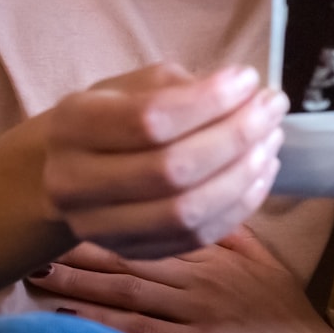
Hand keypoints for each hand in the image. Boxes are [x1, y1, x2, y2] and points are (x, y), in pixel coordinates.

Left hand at [27, 232, 333, 332]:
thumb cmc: (293, 321)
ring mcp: (201, 310)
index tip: (69, 204)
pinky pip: (142, 330)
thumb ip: (233, 234)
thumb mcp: (269, 265)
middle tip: (31, 232)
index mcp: (218, 252)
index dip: (110, 213)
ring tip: (36, 269)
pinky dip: (103, 320)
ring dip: (79, 277)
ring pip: (129, 286)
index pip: (155, 223)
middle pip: (131, 252)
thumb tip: (198, 203)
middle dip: (78, 242)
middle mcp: (205, 275)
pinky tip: (69, 314)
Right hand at [41, 64, 288, 259]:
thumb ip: (177, 86)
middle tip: (272, 108)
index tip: (249, 80)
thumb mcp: (128, 87)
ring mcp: (102, 227)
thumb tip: (243, 94)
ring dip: (243, 174)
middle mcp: (77, 182)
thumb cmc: (107, 119)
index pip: (149, 119)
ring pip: (186, 212)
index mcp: (72, 126)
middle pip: (172, 169)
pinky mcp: (132, 252)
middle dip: (236, 136)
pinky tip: (261, 174)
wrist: (61, 175)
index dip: (209, 101)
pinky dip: (239, 206)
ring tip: (272, 140)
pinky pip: (196, 238)